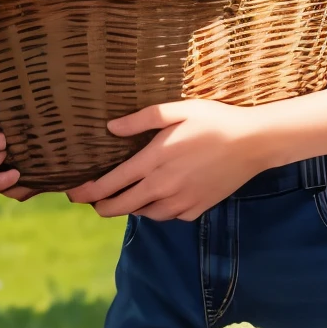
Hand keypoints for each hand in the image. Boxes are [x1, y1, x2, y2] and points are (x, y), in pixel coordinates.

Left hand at [66, 99, 268, 219]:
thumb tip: (110, 128)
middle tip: (93, 201)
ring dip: (131, 208)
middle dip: (102, 206)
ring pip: (144, 214)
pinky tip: (158, 198)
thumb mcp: (176, 111)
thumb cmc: (214, 121)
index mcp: (153, 162)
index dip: (87, 192)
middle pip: (121, 207)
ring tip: (126, 197)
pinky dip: (157, 210)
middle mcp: (162, 187)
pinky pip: (168, 216)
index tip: (73, 193)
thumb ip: (141, 120)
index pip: (110, 185)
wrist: (253, 143)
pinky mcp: (196, 210)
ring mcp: (180, 202)